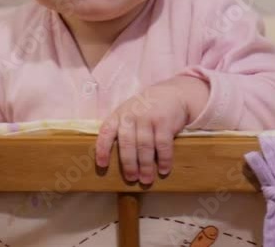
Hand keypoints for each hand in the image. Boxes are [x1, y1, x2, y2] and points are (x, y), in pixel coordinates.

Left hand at [94, 76, 208, 184]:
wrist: (172, 93)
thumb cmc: (146, 109)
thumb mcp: (129, 113)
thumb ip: (121, 130)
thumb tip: (113, 161)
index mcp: (119, 115)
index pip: (106, 132)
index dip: (102, 149)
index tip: (102, 165)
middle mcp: (131, 115)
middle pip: (127, 144)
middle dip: (129, 165)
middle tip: (132, 179)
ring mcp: (148, 117)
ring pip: (144, 147)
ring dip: (146, 166)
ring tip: (147, 179)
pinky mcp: (164, 121)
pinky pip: (163, 145)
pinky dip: (163, 159)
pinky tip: (164, 169)